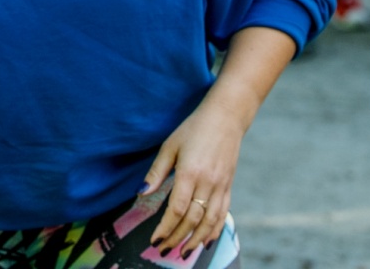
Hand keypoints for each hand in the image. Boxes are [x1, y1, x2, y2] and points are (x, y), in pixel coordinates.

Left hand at [143, 101, 244, 257]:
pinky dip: (215, 230)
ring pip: (209, 221)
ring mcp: (221, 186)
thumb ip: (157, 172)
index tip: (155, 240)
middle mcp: (207, 182)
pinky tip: (206, 241)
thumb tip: (141, 194)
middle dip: (176, 238)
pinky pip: (223, 214)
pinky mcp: (229, 186)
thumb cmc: (194, 128)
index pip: (176, 210)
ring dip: (196, 240)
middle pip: (192, 220)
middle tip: (164, 251)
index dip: (165, 228)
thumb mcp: (170, 145)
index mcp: (190, 172)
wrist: (226, 117)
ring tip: (184, 253)